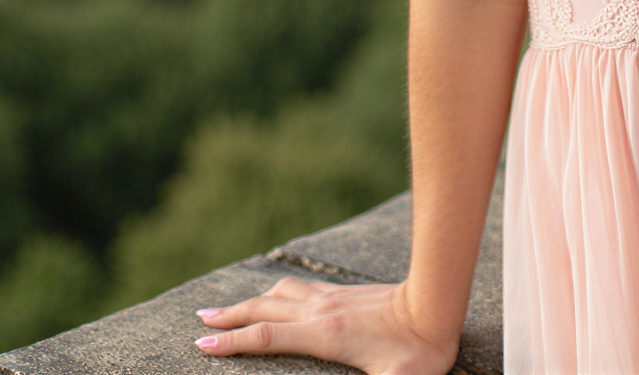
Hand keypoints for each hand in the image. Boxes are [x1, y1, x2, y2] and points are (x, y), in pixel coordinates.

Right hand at [194, 276, 457, 373]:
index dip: (233, 343)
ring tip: (230, 307)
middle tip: (200, 321)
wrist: (437, 305)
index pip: (267, 336)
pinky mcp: (344, 292)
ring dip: (251, 299)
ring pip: (280, 293)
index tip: (202, 346)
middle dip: (229, 317)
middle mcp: (320, 311)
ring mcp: (331, 298)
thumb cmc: (418, 352)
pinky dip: (279, 290)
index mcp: (324, 335)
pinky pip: (301, 287)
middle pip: (263, 309)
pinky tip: (280, 292)